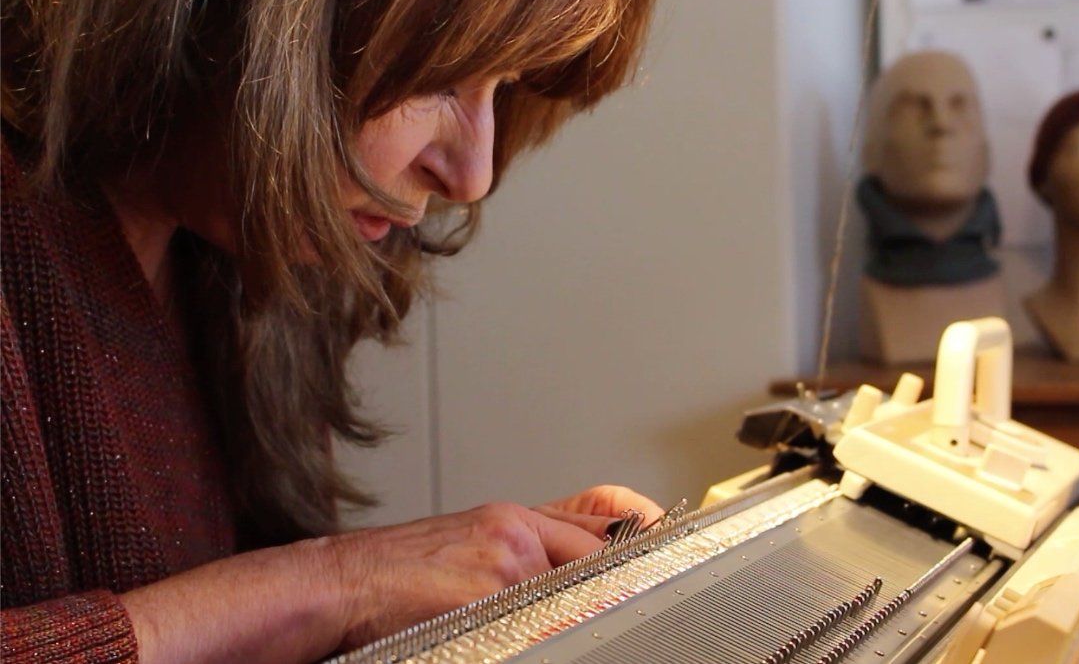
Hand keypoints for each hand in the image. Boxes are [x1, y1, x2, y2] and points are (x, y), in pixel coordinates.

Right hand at [329, 485, 660, 649]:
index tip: (664, 543)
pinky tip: (536, 636)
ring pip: (574, 591)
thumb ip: (522, 552)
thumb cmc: (395, 574)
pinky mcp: (486, 594)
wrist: (339, 584)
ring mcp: (503, 562)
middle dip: (616, 585)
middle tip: (633, 608)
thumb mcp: (465, 544)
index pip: (599, 520)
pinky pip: (542, 621)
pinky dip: (547, 633)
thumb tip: (577, 568)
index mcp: (510, 518)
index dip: (639, 534)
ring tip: (575, 625)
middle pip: (597, 554)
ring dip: (575, 614)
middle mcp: (512, 530)